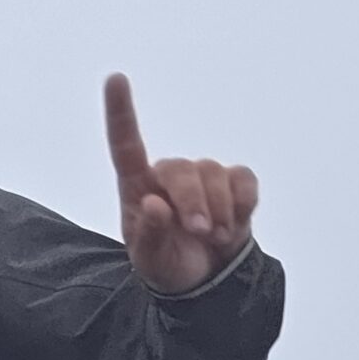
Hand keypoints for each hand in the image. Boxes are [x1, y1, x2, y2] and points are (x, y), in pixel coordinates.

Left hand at [105, 73, 258, 294]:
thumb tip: (155, 204)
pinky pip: (243, 179)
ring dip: (219, 210)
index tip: (115, 79)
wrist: (205, 280)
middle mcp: (168, 176)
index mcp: (138, 188)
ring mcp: (202, 176)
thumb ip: (150, 234)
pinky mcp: (233, 182)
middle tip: (200, 232)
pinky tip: (234, 224)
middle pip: (182, 169)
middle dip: (193, 202)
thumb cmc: (167, 264)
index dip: (120, 112)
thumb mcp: (151, 260)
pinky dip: (243, 204)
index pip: (125, 146)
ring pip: (214, 173)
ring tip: (214, 237)